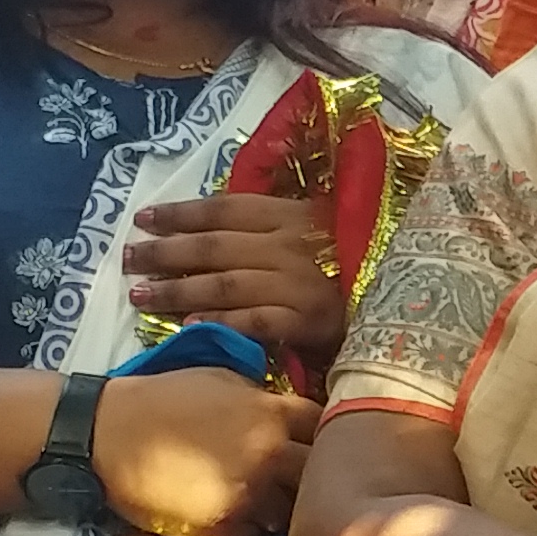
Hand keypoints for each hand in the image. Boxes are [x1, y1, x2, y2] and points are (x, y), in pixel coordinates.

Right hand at [96, 365, 318, 535]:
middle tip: (290, 479)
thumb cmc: (162, 397)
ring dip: (276, 510)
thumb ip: (264, 397)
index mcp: (271, 414)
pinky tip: (224, 517)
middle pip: (318, 475)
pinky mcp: (220, 528)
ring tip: (252, 500)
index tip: (311, 442)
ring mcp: (247, 495)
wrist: (106, 433)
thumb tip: (291, 413)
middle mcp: (268, 456)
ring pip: (287, 514)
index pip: (327, 427)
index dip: (323, 435)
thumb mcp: (221, 378)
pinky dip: (242, 532)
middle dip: (309, 477)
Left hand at [127, 193, 349, 360]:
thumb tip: (218, 223)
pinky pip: (255, 321)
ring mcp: (299, 283)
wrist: (408, 307)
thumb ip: (275, 226)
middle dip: (166, 252)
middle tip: (128, 259)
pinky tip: (190, 326)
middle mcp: (291, 245)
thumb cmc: (358, 266)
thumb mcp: (320, 232)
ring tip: (141, 295)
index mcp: (293, 215)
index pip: (225, 208)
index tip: (143, 217)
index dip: (181, 213)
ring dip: (178, 289)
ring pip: (226, 283)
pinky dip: (221, 322)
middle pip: (215, 246)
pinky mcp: (308, 320)